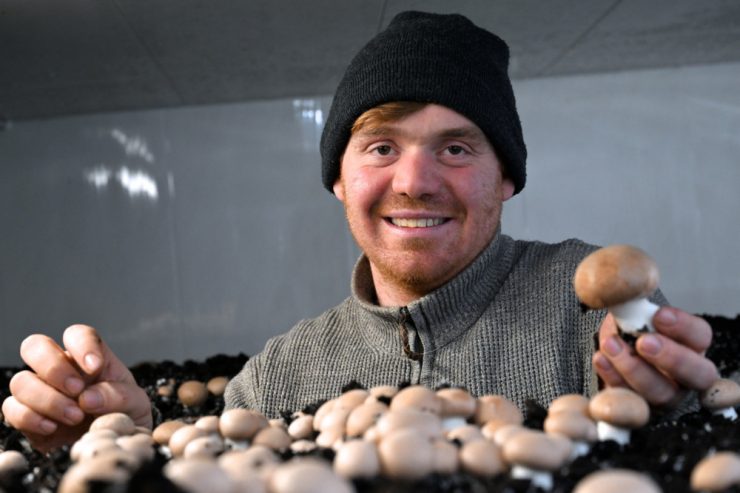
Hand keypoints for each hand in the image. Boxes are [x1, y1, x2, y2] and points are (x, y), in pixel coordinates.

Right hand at [2, 324, 151, 451]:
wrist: (113, 446)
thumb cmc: (126, 417)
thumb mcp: (136, 403)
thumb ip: (118, 396)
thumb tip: (87, 397)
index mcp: (89, 358)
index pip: (77, 334)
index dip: (82, 345)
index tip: (95, 367)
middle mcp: (61, 369)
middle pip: (35, 346)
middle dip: (53, 367)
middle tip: (77, 390)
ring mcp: (40, 391)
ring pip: (20, 380)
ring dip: (47, 399)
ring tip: (75, 417)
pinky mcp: (27, 416)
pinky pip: (11, 408)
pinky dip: (30, 418)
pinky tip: (53, 427)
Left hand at [592, 307, 718, 406]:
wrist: (608, 348)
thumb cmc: (627, 328)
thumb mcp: (631, 311)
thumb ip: (633, 301)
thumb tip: (622, 285)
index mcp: (691, 345)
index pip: (701, 336)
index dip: (684, 327)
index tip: (659, 315)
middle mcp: (687, 374)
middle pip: (697, 373)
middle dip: (671, 357)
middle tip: (643, 342)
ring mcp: (666, 395)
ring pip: (662, 392)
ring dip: (634, 368)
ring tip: (610, 345)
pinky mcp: (641, 408)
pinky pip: (631, 399)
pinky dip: (614, 379)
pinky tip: (600, 359)